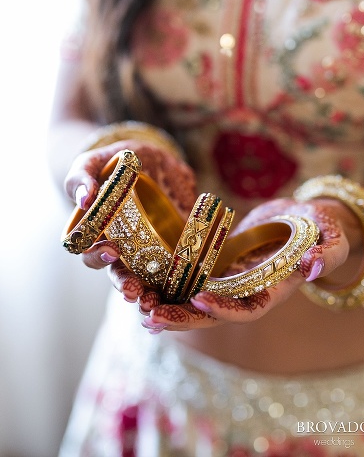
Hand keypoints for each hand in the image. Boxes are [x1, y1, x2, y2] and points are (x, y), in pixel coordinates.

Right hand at [65, 140, 197, 300]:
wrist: (148, 157)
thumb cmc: (113, 163)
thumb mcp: (94, 162)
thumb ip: (82, 177)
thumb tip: (84, 199)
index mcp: (98, 231)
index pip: (91, 254)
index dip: (98, 256)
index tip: (111, 251)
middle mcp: (122, 247)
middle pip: (119, 274)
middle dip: (124, 285)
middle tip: (132, 291)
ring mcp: (148, 249)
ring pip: (146, 280)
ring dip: (148, 293)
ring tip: (152, 302)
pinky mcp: (173, 247)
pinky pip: (175, 270)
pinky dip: (178, 283)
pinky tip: (185, 292)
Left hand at [140, 198, 350, 331]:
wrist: (310, 218)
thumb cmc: (325, 228)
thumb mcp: (334, 238)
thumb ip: (329, 253)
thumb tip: (315, 266)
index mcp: (275, 289)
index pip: (248, 308)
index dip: (224, 308)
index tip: (199, 297)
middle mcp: (249, 290)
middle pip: (212, 313)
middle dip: (182, 317)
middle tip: (149, 315)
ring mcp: (231, 278)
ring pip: (194, 298)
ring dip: (167, 303)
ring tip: (135, 303)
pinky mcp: (218, 261)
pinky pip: (189, 274)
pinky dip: (166, 279)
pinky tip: (141, 278)